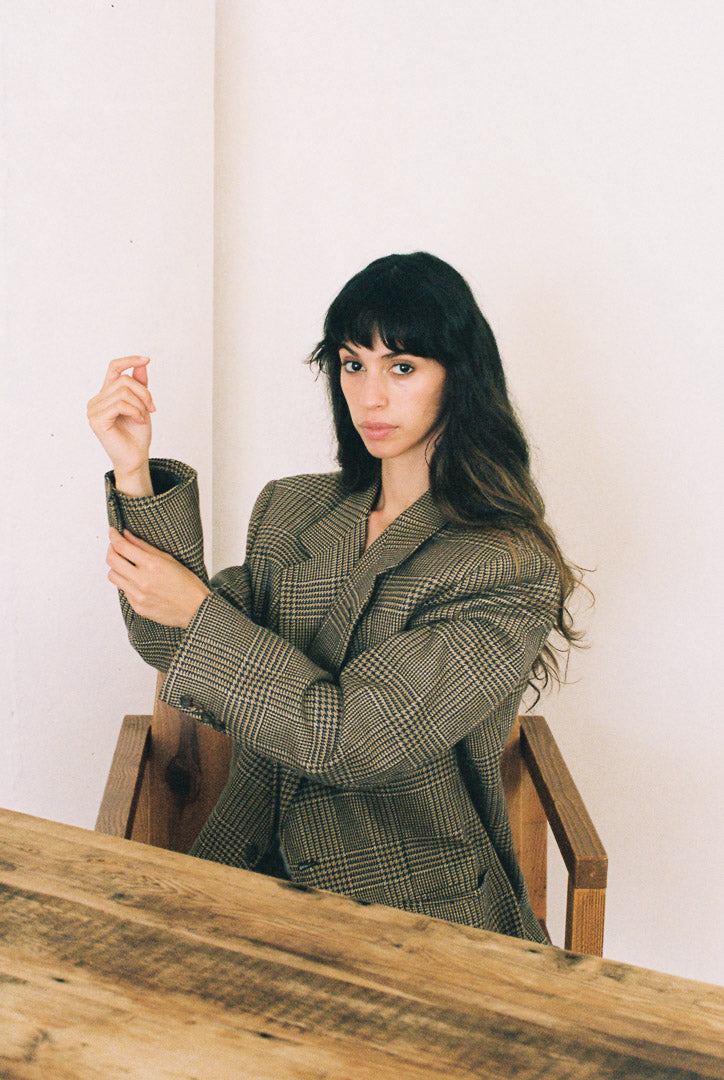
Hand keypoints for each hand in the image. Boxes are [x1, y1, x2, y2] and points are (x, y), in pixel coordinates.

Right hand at [87, 357, 154, 492]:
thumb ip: (140, 385)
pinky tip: (138, 421)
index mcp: (106, 394)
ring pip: (123, 392)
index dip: (129, 360)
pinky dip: (135, 412)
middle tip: (152, 408)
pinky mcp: (96, 420)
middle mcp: (97, 400)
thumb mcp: (142, 405)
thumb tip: (142, 364)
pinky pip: (119, 405)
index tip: (146, 359)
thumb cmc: (137, 434)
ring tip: (143, 417)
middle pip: (124, 380)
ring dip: (140, 405)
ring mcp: (94, 410)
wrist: (136, 457)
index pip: (113, 368)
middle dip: (144, 393)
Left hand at [106, 528, 210, 628]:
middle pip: (112, 560)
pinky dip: (127, 583)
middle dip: (110, 550)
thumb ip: (144, 547)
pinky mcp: (137, 607)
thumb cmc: (187, 584)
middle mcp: (142, 581)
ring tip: (125, 565)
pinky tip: (138, 581)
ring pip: (113, 576)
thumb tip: (127, 536)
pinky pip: (123, 590)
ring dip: (116, 567)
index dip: (114, 536)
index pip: (122, 547)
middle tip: (115, 546)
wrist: (196, 610)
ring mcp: (138, 595)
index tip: (113, 532)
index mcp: (152, 565)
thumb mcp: (169, 559)